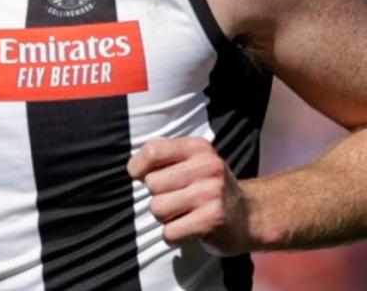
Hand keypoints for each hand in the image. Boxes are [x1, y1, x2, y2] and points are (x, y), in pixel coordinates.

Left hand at [127, 137, 250, 254]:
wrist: (250, 216)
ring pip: (158, 209)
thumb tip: (133, 168)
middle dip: (158, 196)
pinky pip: (170, 232)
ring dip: (165, 217)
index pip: (152, 151)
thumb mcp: (193, 160)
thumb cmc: (209, 186)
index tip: (141, 175)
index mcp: (198, 148)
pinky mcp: (212, 221)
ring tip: (184, 213)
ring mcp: (210, 194)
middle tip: (177, 199)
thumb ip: (164, 156)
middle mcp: (207, 167)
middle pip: (152, 184)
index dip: (138, 166)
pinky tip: (189, 229)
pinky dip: (174, 236)